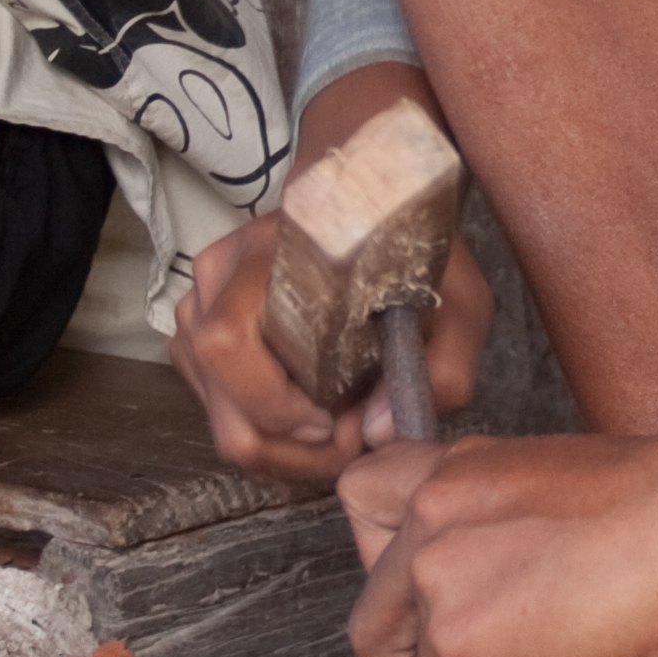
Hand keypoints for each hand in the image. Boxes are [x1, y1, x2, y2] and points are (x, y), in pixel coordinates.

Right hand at [169, 64, 492, 482]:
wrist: (372, 207)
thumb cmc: (411, 255)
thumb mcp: (459, 304)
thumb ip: (441, 368)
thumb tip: (378, 430)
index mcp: (267, 252)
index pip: (227, 345)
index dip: (280, 409)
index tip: (343, 424)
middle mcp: (216, 276)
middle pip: (226, 405)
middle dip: (293, 449)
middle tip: (350, 440)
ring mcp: (198, 307)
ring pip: (221, 419)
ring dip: (283, 447)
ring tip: (338, 429)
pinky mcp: (199, 336)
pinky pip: (220, 412)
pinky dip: (268, 433)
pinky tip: (312, 420)